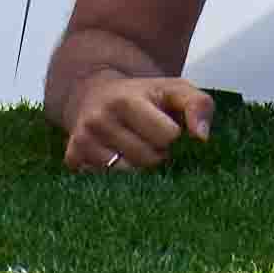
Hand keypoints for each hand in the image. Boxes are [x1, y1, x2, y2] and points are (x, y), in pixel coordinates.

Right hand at [62, 70, 218, 173]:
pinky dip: (115, 176)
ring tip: (132, 146)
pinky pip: (106, 183)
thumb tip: (201, 138)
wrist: (94, 92)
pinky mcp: (72, 157)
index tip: (164, 125)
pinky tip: (113, 156)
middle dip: (156, 153)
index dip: (171, 134)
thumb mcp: (174, 89)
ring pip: (128, 175)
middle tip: (147, 136)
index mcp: (126, 100)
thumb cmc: (143, 95)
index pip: (167, 136)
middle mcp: (99, 119)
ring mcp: (83, 140)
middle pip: (148, 160)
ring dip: (137, 167)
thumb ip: (198, 104)